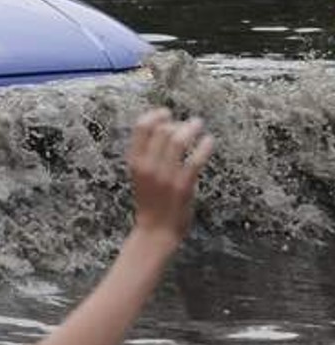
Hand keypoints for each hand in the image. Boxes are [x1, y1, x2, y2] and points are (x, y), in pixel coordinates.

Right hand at [127, 109, 214, 243]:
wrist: (155, 231)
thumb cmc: (150, 202)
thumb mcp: (141, 176)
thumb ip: (148, 156)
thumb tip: (166, 131)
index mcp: (135, 162)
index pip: (141, 127)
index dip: (155, 115)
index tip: (166, 113)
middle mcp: (148, 166)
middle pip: (163, 130)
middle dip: (179, 122)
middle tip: (192, 123)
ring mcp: (165, 176)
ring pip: (178, 141)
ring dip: (192, 129)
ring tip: (199, 126)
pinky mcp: (183, 185)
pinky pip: (195, 159)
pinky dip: (205, 146)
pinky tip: (209, 142)